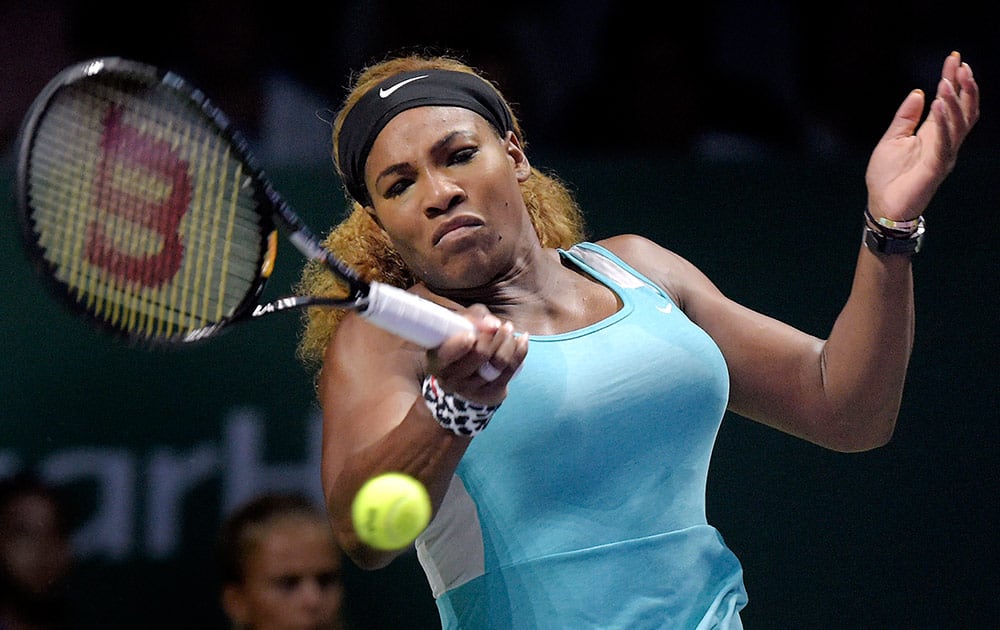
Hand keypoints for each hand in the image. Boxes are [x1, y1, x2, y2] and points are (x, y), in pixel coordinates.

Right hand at [427, 305, 527, 405]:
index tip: (473, 333)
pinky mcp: (490, 393)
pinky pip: (510, 370)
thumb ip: (473, 318)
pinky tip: (523, 339)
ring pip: (498, 362)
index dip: (461, 344)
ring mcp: (471, 389)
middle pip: (480, 354)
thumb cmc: (463, 342)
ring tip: (510, 329)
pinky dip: (520, 352)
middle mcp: (450, 378)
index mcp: (436, 360)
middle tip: (502, 325)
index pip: (448, 353)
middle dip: (495, 335)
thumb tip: (492, 324)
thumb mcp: (461, 326)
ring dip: (509, 342)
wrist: (471, 375)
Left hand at [865, 51, 979, 220]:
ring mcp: (943, 154)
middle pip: (962, 109)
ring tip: (949, 80)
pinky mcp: (936, 167)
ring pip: (958, 122)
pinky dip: (944, 121)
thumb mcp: (892, 139)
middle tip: (960, 64)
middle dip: (963, 86)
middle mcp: (943, 141)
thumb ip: (905, 117)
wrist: (882, 206)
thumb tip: (918, 92)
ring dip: (954, 100)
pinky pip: (944, 141)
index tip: (955, 58)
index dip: (952, 80)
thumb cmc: (886, 176)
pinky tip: (938, 103)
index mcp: (932, 133)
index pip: (948, 102)